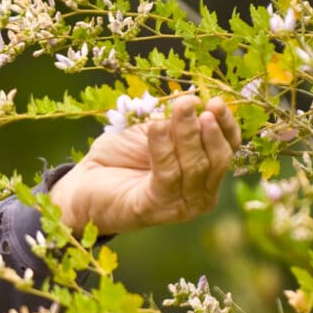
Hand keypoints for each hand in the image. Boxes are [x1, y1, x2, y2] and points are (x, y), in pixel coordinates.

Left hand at [49, 95, 239, 235]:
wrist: (84, 185)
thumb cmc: (121, 156)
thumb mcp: (154, 132)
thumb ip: (176, 123)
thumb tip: (195, 102)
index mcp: (206, 174)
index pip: (228, 149)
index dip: (226, 126)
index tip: (216, 102)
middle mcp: (200, 195)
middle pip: (216, 159)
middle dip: (205, 128)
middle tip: (191, 103)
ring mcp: (181, 207)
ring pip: (194, 167)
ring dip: (185, 133)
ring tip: (178, 107)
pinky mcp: (156, 209)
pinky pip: (167, 176)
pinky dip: (163, 149)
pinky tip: (155, 127)